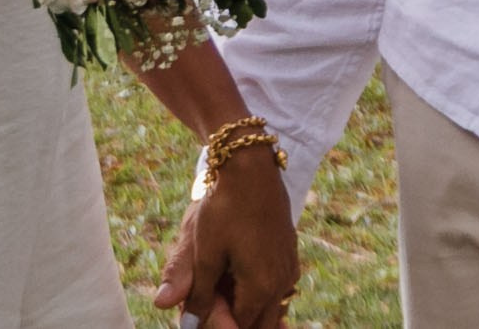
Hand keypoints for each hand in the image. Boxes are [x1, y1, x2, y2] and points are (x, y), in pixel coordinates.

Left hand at [152, 153, 297, 327]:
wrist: (250, 166)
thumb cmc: (224, 209)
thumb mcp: (204, 252)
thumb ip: (198, 293)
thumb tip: (188, 326)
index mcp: (261, 288)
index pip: (240, 326)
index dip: (218, 322)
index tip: (202, 306)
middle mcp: (281, 282)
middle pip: (262, 324)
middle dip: (236, 321)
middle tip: (214, 302)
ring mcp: (289, 267)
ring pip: (274, 307)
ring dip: (250, 308)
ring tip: (224, 291)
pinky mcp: (289, 252)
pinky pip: (279, 288)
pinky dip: (262, 292)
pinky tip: (242, 277)